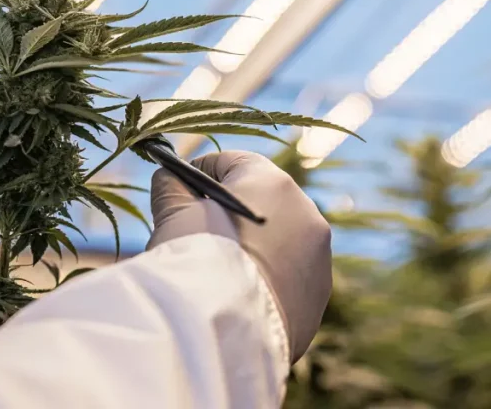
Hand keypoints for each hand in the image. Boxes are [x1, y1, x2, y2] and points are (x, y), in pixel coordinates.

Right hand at [147, 151, 331, 361]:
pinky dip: (267, 280)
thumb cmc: (194, 258)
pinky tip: (240, 297)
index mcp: (273, 182)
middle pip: (262, 202)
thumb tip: (171, 179)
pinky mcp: (318, 296)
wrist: (221, 328)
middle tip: (198, 234)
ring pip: (280, 241)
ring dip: (254, 248)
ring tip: (220, 272)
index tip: (179, 191)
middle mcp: (306, 212)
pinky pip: (289, 278)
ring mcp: (318, 257)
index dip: (201, 174)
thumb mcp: (172, 213)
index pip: (233, 163)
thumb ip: (172, 187)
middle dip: (231, 213)